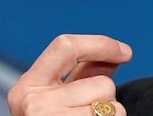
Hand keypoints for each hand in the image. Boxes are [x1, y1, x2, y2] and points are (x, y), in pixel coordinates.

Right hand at [7, 34, 132, 114]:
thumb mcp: (60, 98)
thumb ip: (84, 73)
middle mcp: (32, 105)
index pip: (65, 46)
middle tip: (89, 112)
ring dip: (111, 115)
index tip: (126, 52)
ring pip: (111, 105)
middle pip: (100, 83)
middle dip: (107, 96)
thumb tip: (118, 53)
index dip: (101, 44)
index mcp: (26, 87)